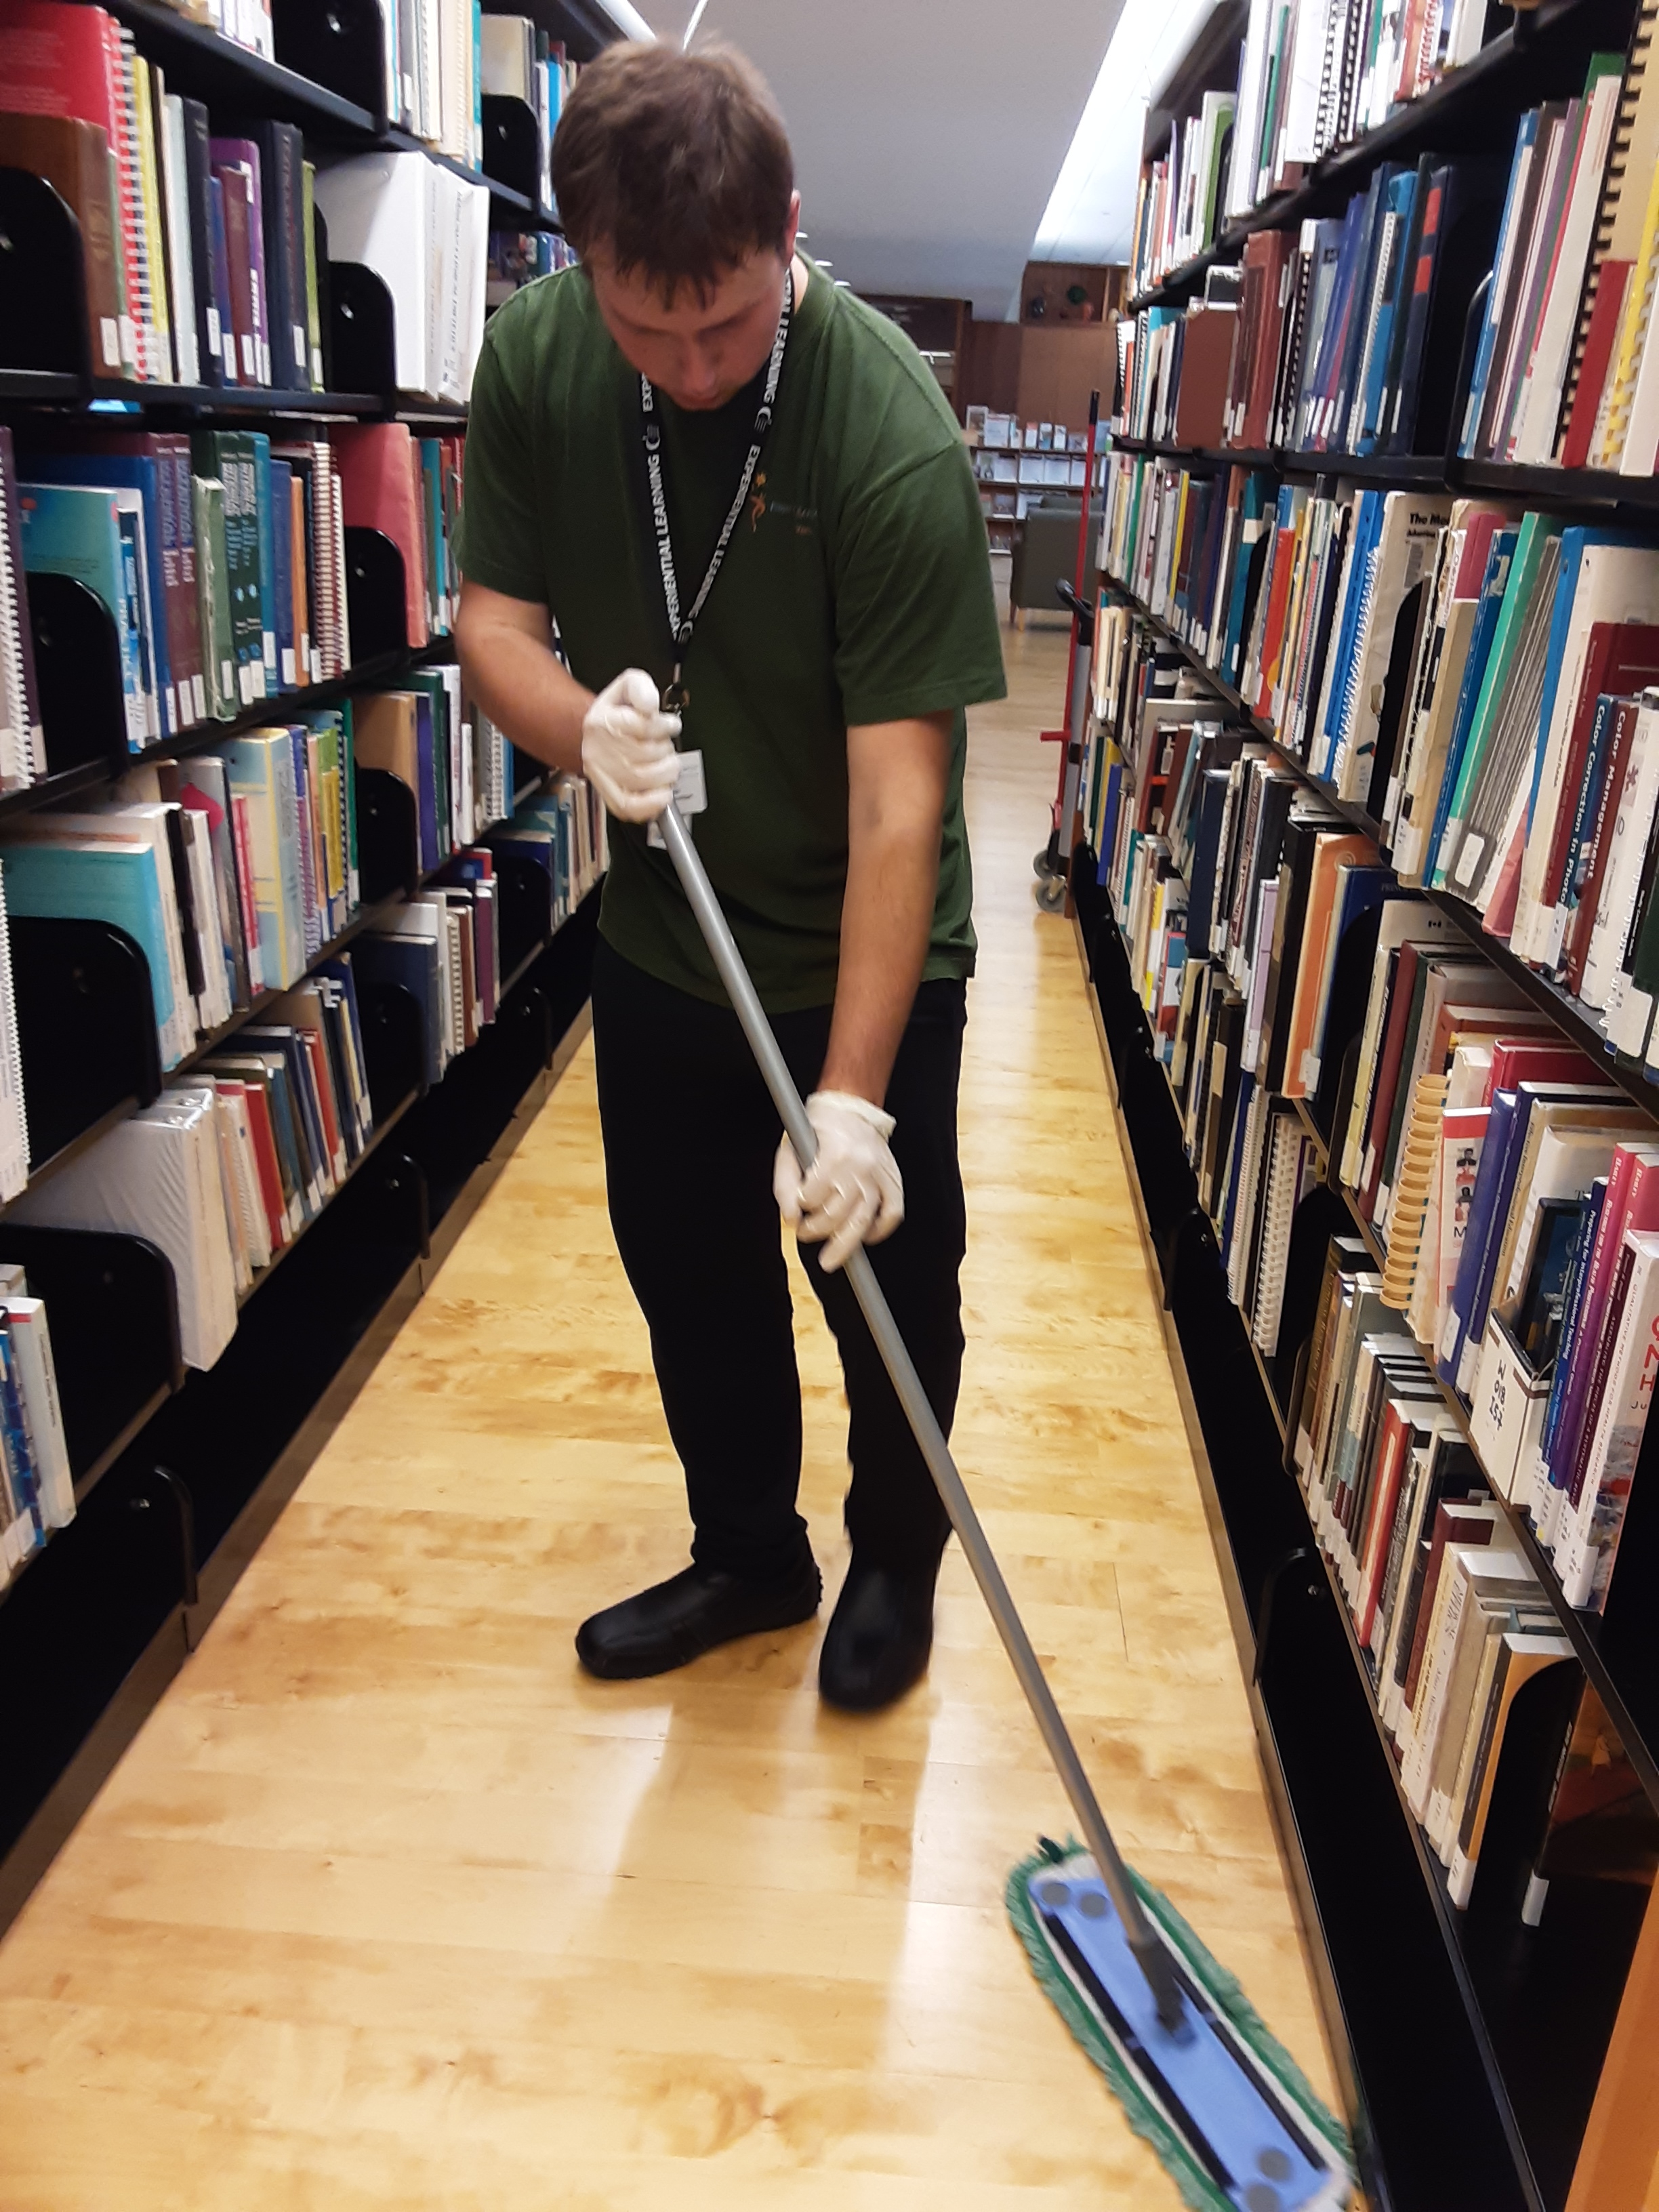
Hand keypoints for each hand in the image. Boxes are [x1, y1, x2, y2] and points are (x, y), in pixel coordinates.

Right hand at [580, 668, 680, 821]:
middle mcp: (598, 749)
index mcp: (603, 721)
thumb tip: (649, 705)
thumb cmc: (618, 713)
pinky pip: (628, 806)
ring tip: (666, 765)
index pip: (641, 726)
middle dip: (666, 750)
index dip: (664, 726)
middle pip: (644, 754)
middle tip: (667, 747)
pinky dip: (651, 804)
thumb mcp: (629, 686)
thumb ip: (641, 689)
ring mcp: (602, 774)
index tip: (670, 725)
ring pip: (641, 779)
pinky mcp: (608, 794)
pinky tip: (663, 794)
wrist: (596, 732)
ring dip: (664, 773)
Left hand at [774, 1091, 902, 1272]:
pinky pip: (892, 1214)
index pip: (815, 1195)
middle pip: (837, 1214)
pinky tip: (865, 1237)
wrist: (851, 1109)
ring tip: (830, 1258)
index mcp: (835, 1153)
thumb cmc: (819, 1129)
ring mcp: (879, 1175)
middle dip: (816, 1230)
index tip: (798, 1208)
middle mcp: (861, 1166)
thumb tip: (789, 1217)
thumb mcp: (791, 1148)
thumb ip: (785, 1183)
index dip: (802, 1206)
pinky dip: (879, 1231)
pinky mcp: (893, 1181)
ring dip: (844, 1244)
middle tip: (805, 1233)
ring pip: (863, 1221)